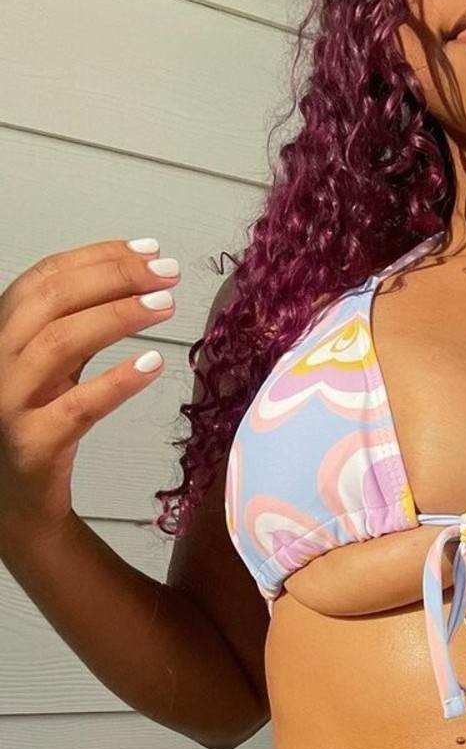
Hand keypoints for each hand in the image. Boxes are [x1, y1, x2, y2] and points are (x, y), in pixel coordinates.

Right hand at [0, 238, 179, 541]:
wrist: (15, 499)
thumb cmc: (40, 422)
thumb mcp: (55, 365)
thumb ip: (78, 323)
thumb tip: (136, 278)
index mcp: (3, 333)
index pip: (45, 278)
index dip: (97, 257)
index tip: (149, 249)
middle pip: (51, 300)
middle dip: (113, 276)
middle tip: (167, 272)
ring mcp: (11, 402)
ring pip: (60, 343)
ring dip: (117, 316)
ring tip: (165, 305)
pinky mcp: (33, 443)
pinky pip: (77, 407)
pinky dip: (116, 382)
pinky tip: (152, 365)